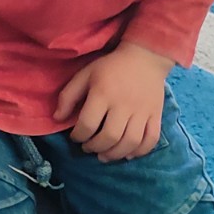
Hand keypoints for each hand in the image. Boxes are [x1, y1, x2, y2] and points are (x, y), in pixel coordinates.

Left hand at [55, 43, 173, 160]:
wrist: (145, 58)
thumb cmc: (110, 67)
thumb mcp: (85, 75)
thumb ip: (68, 96)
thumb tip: (57, 118)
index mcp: (102, 94)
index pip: (88, 124)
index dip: (78, 136)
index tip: (75, 137)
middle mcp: (123, 105)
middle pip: (109, 137)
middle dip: (95, 147)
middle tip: (88, 148)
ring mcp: (142, 111)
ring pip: (130, 142)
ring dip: (115, 154)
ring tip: (104, 156)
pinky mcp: (156, 115)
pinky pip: (151, 139)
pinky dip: (140, 152)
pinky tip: (128, 154)